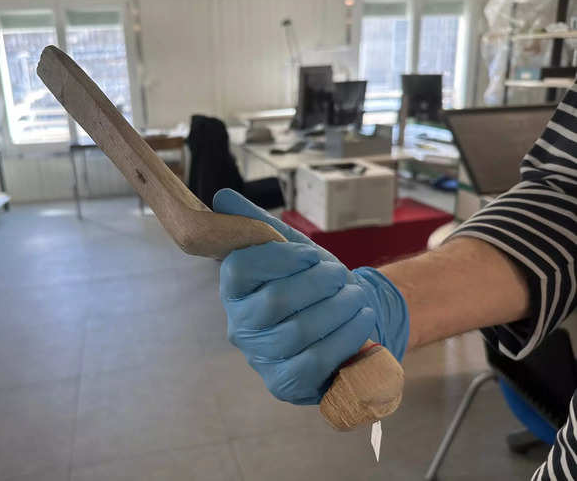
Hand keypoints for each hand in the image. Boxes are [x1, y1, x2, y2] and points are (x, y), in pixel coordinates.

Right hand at [213, 189, 408, 404]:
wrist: (343, 320)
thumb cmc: (311, 281)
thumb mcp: (290, 247)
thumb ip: (256, 223)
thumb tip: (221, 198)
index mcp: (233, 289)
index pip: (240, 268)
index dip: (279, 258)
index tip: (311, 253)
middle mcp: (239, 326)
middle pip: (274, 302)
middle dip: (317, 284)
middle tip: (343, 274)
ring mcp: (260, 358)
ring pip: (297, 332)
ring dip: (337, 310)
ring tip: (357, 297)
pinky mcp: (283, 383)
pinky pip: (314, 362)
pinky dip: (344, 338)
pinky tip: (361, 321)